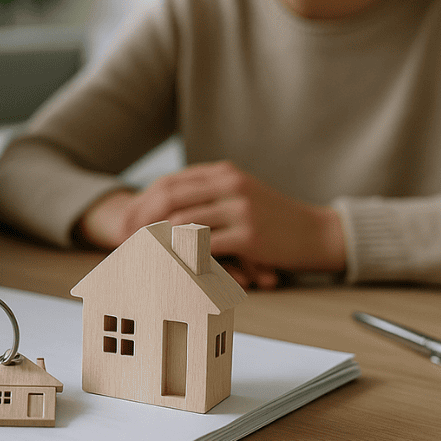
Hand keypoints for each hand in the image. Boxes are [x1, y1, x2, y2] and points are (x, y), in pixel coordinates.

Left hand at [77, 161, 345, 288]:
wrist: (318, 233)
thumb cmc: (275, 221)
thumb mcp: (241, 196)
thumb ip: (209, 196)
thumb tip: (164, 213)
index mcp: (223, 173)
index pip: (170, 183)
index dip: (142, 203)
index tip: (124, 224)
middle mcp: (229, 184)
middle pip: (169, 198)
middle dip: (140, 221)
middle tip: (122, 242)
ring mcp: (240, 208)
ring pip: (181, 222)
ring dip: (155, 241)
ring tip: (138, 257)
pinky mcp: (249, 234)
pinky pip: (204, 245)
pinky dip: (181, 256)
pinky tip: (167, 268)